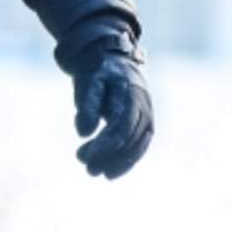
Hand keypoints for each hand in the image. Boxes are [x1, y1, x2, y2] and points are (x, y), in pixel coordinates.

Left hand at [70, 41, 153, 178]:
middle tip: (86, 167)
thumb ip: (87, 106)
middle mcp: (143, 104)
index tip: (86, 157)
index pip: (121, 124)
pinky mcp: (145, 123)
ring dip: (117, 162)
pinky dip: (127, 161)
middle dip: (109, 156)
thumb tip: (84, 133)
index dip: (105, 144)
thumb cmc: (98, 71)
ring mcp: (147, 113)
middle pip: (130, 137)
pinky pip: (140, 145)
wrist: (114, 59)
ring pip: (138, 145)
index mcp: (129, 91)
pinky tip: (110, 172)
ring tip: (94, 171)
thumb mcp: (88, 82)